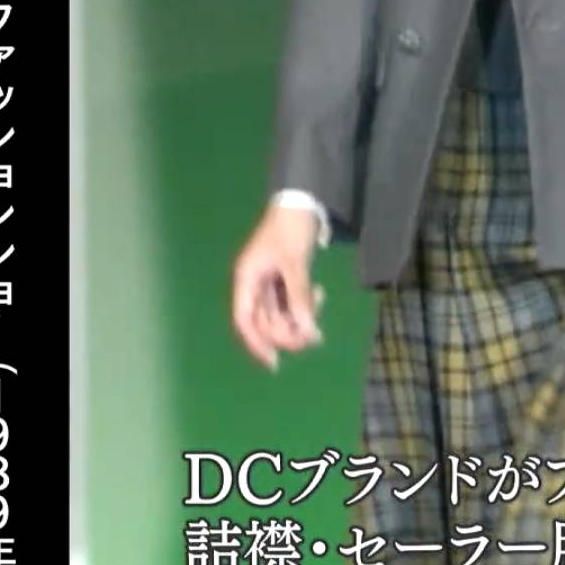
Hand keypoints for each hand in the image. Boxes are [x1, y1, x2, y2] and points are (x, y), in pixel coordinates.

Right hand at [231, 205, 324, 369]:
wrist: (302, 201)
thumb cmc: (291, 228)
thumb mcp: (295, 264)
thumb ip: (299, 298)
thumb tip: (308, 332)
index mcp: (246, 279)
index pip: (245, 320)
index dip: (256, 344)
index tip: (274, 363)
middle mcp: (254, 284)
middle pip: (265, 322)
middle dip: (288, 331)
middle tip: (315, 334)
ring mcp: (269, 282)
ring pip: (281, 314)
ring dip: (300, 317)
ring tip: (320, 301)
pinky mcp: (284, 279)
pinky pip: (292, 303)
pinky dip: (305, 305)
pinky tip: (320, 293)